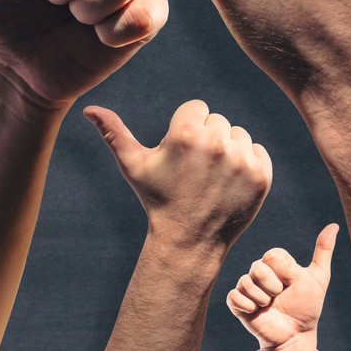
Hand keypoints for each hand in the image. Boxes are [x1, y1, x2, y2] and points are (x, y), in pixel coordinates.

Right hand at [84, 100, 271, 250]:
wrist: (189, 242)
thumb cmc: (158, 199)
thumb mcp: (133, 166)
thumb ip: (113, 133)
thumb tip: (89, 109)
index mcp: (184, 133)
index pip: (196, 108)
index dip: (186, 129)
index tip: (181, 156)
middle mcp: (215, 143)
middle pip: (217, 121)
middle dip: (206, 140)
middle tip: (195, 171)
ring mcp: (241, 161)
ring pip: (238, 135)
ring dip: (228, 151)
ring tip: (212, 178)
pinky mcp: (261, 176)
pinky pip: (258, 152)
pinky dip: (248, 164)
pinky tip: (230, 183)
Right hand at [226, 224, 339, 350]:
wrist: (295, 335)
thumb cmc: (307, 306)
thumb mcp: (319, 278)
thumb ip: (323, 251)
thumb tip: (334, 225)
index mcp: (276, 264)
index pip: (272, 255)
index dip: (283, 271)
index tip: (291, 283)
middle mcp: (260, 272)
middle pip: (257, 266)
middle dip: (272, 286)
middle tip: (279, 296)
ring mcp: (248, 287)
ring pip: (246, 282)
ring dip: (262, 299)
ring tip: (269, 307)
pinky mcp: (237, 303)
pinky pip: (233, 296)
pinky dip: (247, 305)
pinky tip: (256, 312)